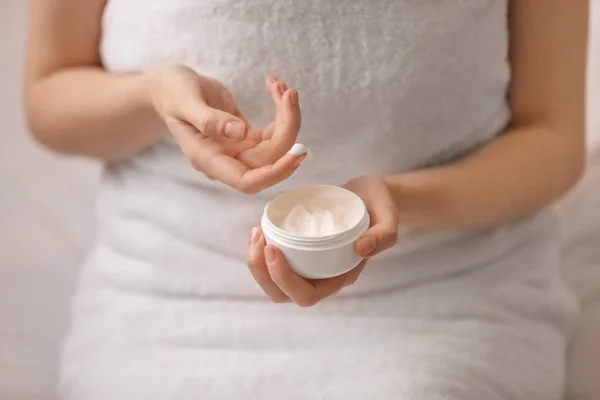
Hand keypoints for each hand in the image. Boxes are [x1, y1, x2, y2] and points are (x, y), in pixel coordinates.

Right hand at [147, 66, 304, 193]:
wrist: (169, 89)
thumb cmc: (171, 92)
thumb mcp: (184, 100)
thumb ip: (208, 119)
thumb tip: (240, 132)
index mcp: (207, 158)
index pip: (246, 180)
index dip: (274, 173)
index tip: (296, 154)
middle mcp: (226, 159)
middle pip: (269, 159)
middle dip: (287, 127)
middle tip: (290, 93)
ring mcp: (238, 149)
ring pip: (276, 145)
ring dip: (287, 117)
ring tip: (283, 86)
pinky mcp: (246, 136)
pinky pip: (273, 132)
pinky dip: (281, 112)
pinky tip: (276, 88)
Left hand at [245, 176, 398, 306]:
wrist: (371, 195)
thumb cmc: (380, 207)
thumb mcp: (389, 216)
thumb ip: (384, 234)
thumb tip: (361, 249)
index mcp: (339, 277)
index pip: (306, 295)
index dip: (284, 279)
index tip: (272, 248)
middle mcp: (321, 277)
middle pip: (282, 294)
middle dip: (262, 273)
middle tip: (259, 239)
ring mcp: (308, 265)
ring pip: (273, 281)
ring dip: (256, 263)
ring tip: (256, 233)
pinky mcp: (298, 251)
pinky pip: (273, 261)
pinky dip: (260, 250)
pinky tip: (260, 228)